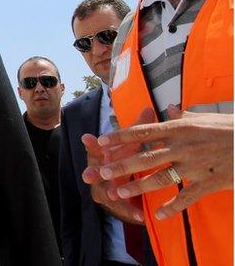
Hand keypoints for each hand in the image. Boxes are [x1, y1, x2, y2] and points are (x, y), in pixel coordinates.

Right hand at [81, 126, 145, 223]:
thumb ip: (141, 128)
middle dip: (92, 172)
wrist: (129, 187)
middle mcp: (99, 172)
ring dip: (108, 193)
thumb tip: (149, 109)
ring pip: (103, 192)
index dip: (91, 144)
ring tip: (113, 194)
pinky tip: (140, 215)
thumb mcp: (134, 143)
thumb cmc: (129, 159)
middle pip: (93, 171)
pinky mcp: (114, 204)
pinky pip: (121, 209)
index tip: (86, 138)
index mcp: (102, 155)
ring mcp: (104, 188)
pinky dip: (129, 211)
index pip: (95, 148)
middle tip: (87, 175)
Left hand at [89, 106, 232, 219]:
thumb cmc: (230, 128)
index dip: (120, 137)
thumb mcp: (204, 117)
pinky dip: (172, 207)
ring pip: (161, 178)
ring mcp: (196, 165)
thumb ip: (183, 116)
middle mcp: (183, 146)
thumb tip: (169, 108)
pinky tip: (159, 215)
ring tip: (120, 193)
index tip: (101, 142)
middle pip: (145, 157)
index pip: (142, 132)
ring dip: (139, 187)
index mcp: (179, 128)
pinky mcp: (210, 182)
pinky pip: (187, 196)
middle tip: (102, 174)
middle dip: (121, 166)